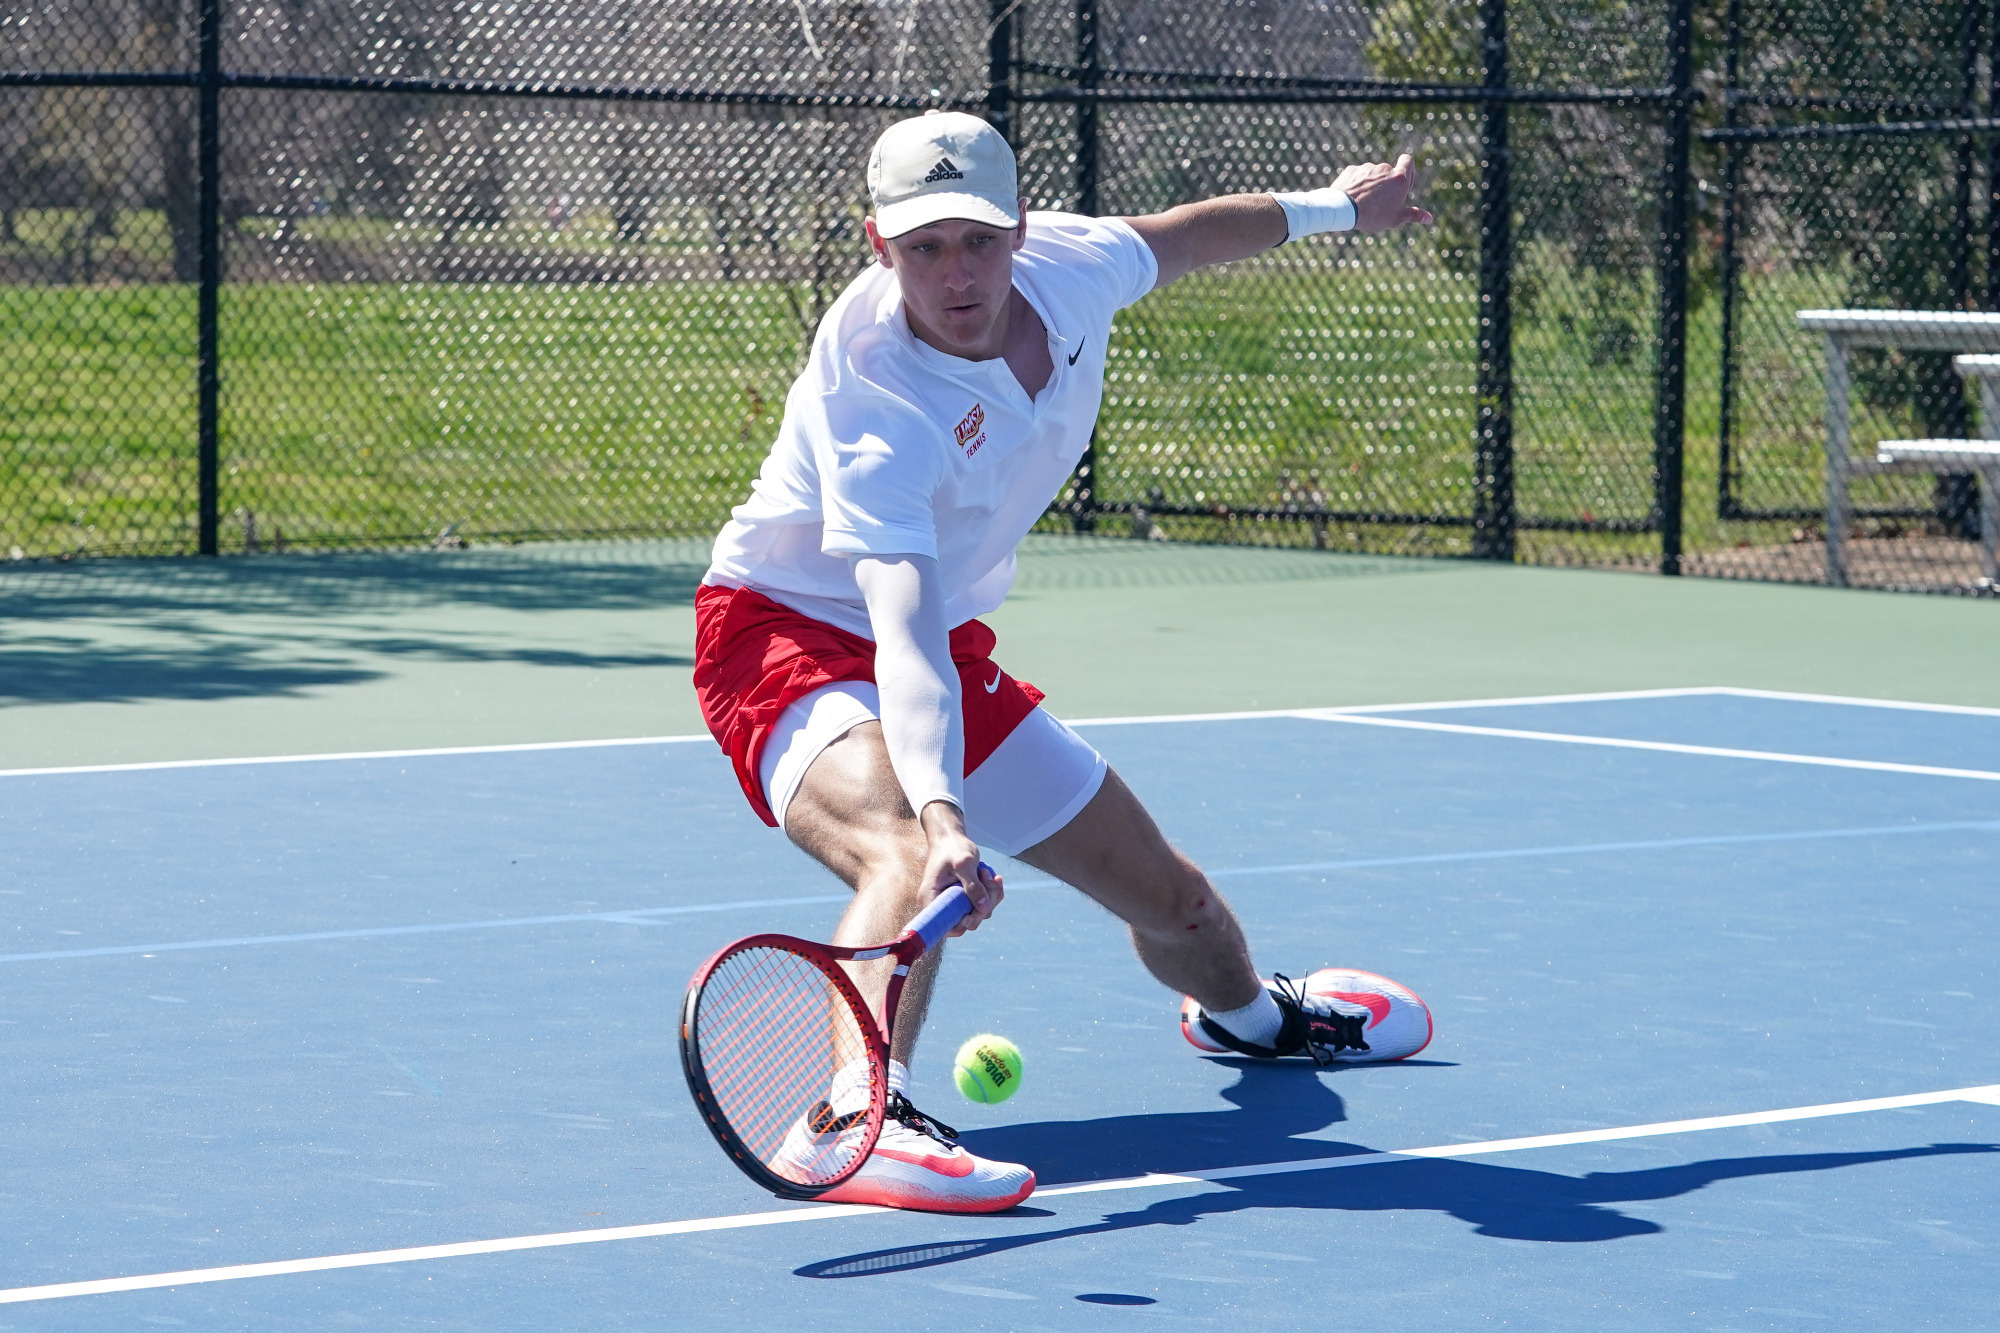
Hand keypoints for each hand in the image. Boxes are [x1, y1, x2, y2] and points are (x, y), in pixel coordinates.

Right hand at [918, 800, 1002, 936]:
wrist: (951, 838)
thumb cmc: (952, 848)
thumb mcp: (963, 863)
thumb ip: (973, 885)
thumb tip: (983, 908)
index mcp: (931, 899)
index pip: (944, 927)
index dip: (962, 924)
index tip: (975, 909)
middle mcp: (941, 905)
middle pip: (966, 922)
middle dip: (982, 904)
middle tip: (986, 878)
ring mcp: (954, 903)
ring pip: (979, 913)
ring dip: (990, 895)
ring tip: (985, 872)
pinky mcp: (965, 898)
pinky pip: (984, 904)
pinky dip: (992, 892)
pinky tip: (994, 877)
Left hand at [1332, 154, 1432, 231]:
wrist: (1343, 210)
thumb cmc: (1373, 216)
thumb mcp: (1395, 219)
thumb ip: (1413, 215)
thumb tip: (1430, 218)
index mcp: (1399, 178)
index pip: (1408, 161)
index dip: (1407, 170)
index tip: (1402, 184)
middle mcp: (1384, 169)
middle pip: (1389, 172)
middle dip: (1386, 183)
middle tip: (1380, 201)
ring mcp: (1367, 168)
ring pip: (1372, 175)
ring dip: (1371, 184)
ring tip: (1364, 202)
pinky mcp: (1352, 170)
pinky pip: (1358, 176)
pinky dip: (1357, 184)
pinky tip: (1353, 197)